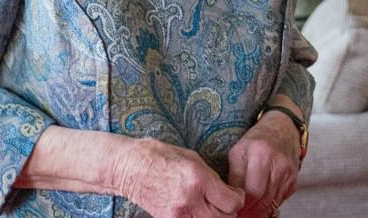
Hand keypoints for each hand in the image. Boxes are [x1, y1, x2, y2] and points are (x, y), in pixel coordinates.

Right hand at [115, 137, 245, 216]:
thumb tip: (225, 191)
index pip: (231, 202)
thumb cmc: (159, 156)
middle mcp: (190, 198)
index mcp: (197, 178)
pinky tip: (195, 210)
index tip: (235, 194)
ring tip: (210, 207)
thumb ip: (211, 176)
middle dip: (229, 210)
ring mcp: (179, 213)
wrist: (130, 167)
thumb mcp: (191, 157)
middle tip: (224, 202)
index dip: (238, 199)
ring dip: (214, 217)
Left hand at [226, 112, 300, 216]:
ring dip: (257, 212)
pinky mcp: (294, 182)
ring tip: (245, 213)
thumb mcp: (239, 150)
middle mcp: (278, 166)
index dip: (241, 204)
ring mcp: (289, 175)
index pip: (252, 191)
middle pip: (262, 201)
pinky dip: (268, 206)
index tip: (231, 208)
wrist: (283, 129)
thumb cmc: (257, 139)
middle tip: (237, 214)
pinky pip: (279, 201)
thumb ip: (234, 174)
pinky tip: (258, 206)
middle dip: (248, 211)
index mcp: (261, 155)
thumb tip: (230, 198)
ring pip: (271, 204)